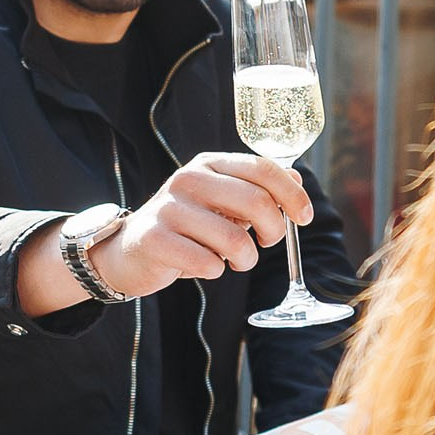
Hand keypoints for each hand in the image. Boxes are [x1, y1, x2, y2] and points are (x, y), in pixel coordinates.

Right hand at [94, 152, 313, 298]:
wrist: (130, 251)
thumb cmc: (186, 227)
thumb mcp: (220, 201)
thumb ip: (256, 189)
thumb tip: (297, 181)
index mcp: (208, 164)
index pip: (263, 169)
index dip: (293, 195)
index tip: (304, 218)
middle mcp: (188, 179)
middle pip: (256, 202)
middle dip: (274, 231)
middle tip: (267, 243)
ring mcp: (169, 208)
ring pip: (236, 240)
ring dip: (245, 260)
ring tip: (233, 261)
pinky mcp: (156, 239)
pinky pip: (209, 263)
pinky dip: (215, 271)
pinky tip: (203, 265)